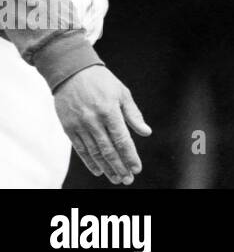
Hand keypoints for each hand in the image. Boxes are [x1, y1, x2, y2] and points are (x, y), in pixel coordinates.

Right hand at [53, 65, 151, 184]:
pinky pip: (80, 149)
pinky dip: (89, 162)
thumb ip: (133, 115)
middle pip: (108, 150)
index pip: (122, 140)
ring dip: (106, 167)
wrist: (71, 73)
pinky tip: (99, 171)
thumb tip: (146, 132)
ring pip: (94, 152)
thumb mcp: (122, 93)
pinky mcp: (68, 128)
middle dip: (119, 166)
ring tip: (116, 178)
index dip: (130, 156)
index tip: (137, 168)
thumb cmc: (102, 82)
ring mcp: (79, 126)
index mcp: (110, 111)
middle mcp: (94, 121)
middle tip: (127, 179)